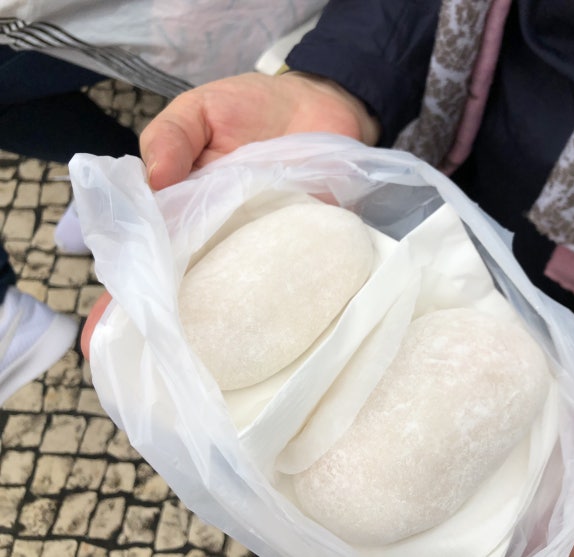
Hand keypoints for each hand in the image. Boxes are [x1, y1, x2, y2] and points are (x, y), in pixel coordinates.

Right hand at [82, 71, 380, 352]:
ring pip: (235, 293)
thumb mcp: (200, 110)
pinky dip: (278, 304)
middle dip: (168, 326)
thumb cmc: (254, 107)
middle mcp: (218, 237)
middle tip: (154, 363)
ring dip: (220, 325)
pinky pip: (286, 280)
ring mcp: (260, 246)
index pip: (147, 254)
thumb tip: (151, 181)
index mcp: (184, 209)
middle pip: (188, 287)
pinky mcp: (302, 247)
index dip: (125, 290)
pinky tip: (266, 338)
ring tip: (201, 366)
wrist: (327, 104)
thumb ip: (170, 137)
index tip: (103, 331)